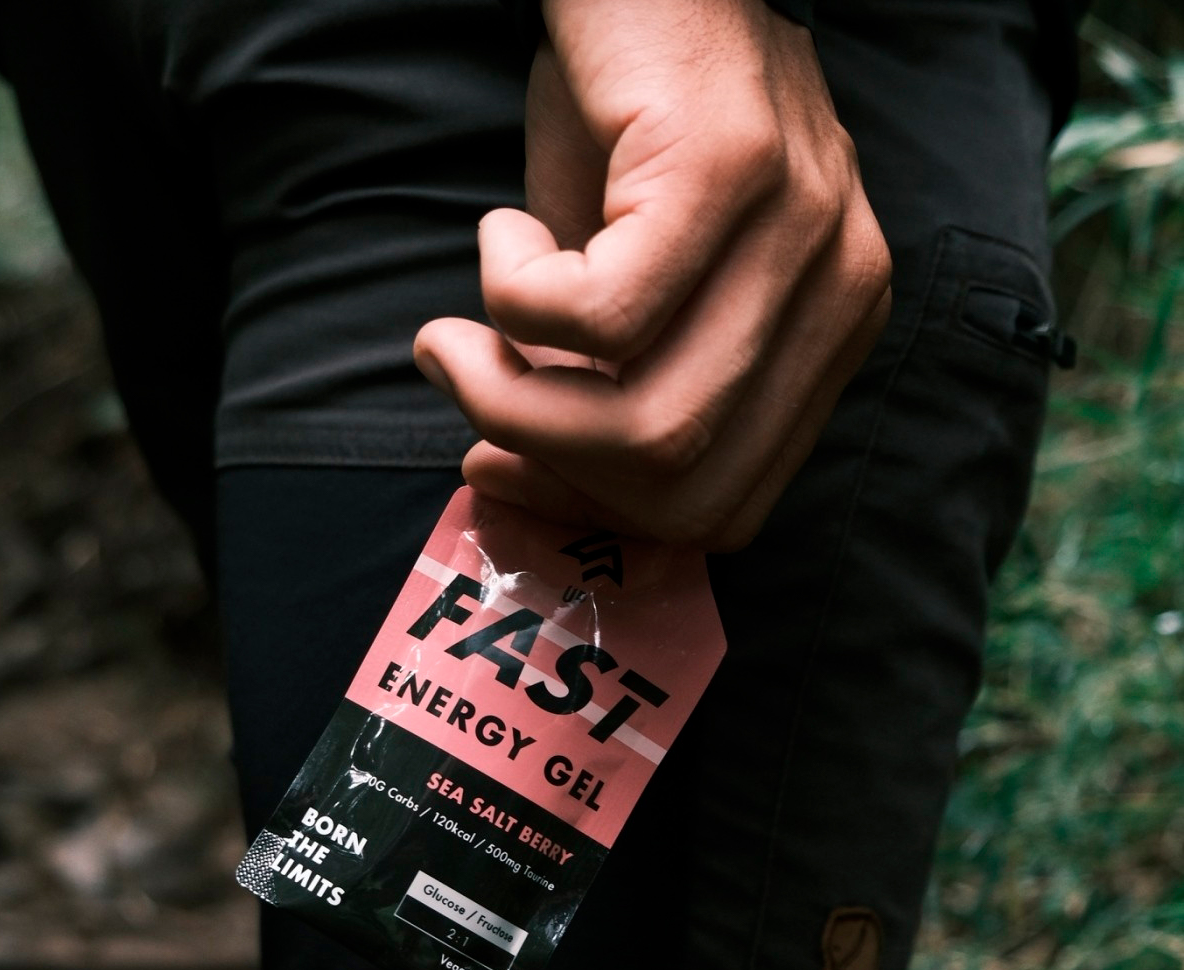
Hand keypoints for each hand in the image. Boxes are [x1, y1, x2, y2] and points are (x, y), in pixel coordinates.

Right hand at [414, 0, 890, 549]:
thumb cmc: (628, 130)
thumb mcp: (633, 284)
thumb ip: (608, 390)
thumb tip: (515, 473)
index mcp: (822, 342)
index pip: (726, 505)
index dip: (599, 512)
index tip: (503, 465)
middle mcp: (835, 297)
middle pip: (686, 485)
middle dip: (548, 467)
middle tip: (468, 390)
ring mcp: (799, 234)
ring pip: (650, 423)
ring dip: (513, 395)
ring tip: (460, 332)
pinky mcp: (733, 171)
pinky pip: (605, 316)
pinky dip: (517, 297)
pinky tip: (502, 234)